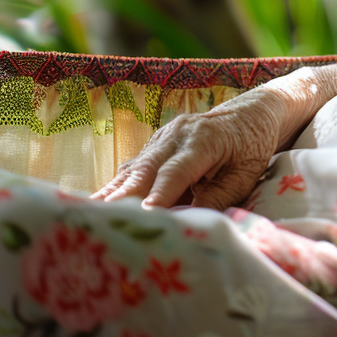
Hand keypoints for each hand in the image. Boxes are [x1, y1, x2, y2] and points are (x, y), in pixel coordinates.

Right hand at [90, 69, 315, 210]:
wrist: (252, 113)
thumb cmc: (253, 147)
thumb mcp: (247, 174)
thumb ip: (220, 197)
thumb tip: (192, 222)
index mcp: (204, 140)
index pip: (175, 172)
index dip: (158, 194)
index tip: (142, 216)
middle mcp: (177, 135)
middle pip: (144, 170)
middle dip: (122, 197)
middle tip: (99, 222)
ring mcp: (161, 138)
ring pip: (131, 170)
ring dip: (109, 195)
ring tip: (83, 217)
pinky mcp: (153, 147)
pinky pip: (131, 170)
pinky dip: (114, 189)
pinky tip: (93, 209)